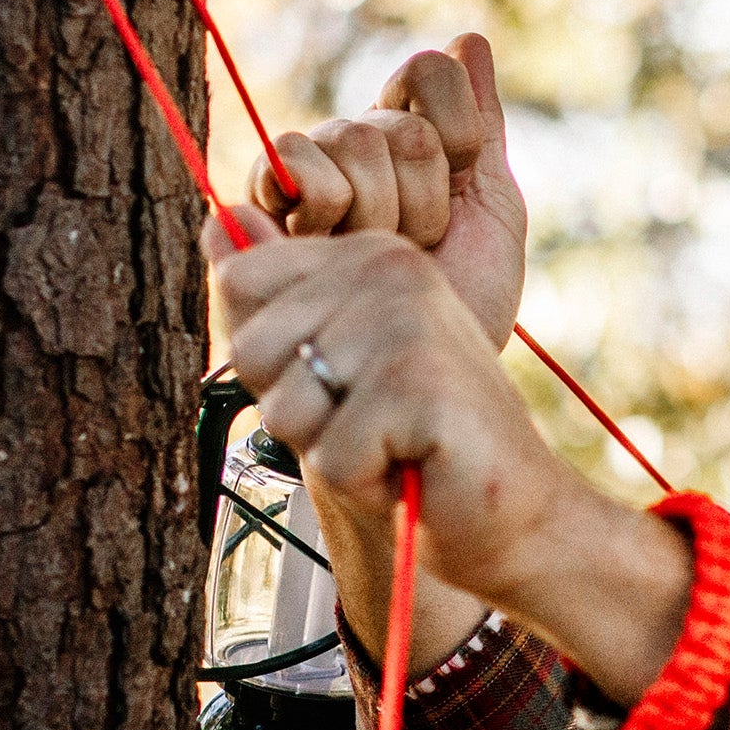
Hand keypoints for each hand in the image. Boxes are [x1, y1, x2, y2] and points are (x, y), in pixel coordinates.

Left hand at [204, 210, 695, 701]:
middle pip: (250, 350)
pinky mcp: (420, 383)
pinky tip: (416, 465)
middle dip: (298, 412)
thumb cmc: (415, 441)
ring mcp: (408, 321)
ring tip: (394, 443)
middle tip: (371, 420)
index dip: (270, 357)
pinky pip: (331, 457)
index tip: (338, 375)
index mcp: (369, 253)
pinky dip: (365, 481)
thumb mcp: (334, 360)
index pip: (239, 280)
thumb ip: (276, 297)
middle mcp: (392, 268)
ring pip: (286, 408)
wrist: (512, 510)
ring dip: (333, 450)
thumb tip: (217, 218)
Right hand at [249, 33, 527, 349]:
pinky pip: (283, 164)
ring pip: (348, 141)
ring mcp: (302, 174)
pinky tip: (329, 244)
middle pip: (396, 121)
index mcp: (405, 132)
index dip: (458, 134)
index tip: (463, 183)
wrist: (423, 370)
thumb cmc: (462, 298)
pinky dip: (319, 207)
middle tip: (419, 243)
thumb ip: (483, 125)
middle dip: (424, 197)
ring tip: (377, 255)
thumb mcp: (492, 212)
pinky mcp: (259, 209)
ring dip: (380, 215)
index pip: (429, 72)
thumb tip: (470, 37)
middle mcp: (349, 142)